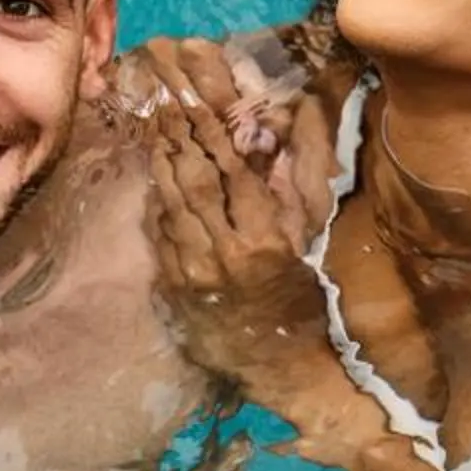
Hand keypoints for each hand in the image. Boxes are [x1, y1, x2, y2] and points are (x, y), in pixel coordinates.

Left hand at [133, 35, 334, 384]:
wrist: (289, 371)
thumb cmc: (312, 303)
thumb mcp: (316, 241)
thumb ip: (303, 182)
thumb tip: (295, 124)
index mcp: (264, 240)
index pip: (231, 170)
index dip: (211, 131)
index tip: (195, 99)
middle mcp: (223, 255)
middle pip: (193, 180)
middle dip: (178, 136)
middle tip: (163, 100)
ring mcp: (194, 275)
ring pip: (171, 205)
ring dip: (162, 163)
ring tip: (155, 128)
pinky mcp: (177, 291)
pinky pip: (162, 236)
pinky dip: (159, 204)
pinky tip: (156, 179)